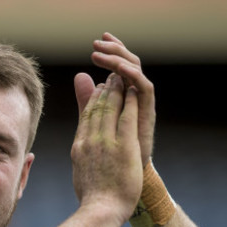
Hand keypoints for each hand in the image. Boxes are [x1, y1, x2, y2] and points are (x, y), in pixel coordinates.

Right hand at [71, 72, 141, 223]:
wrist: (100, 211)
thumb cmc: (92, 200)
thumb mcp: (80, 174)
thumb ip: (79, 157)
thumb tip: (75, 153)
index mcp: (79, 147)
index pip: (85, 118)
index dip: (92, 101)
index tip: (99, 91)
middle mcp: (89, 141)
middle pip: (96, 109)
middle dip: (104, 91)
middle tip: (112, 78)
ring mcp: (105, 142)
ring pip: (110, 109)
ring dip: (116, 91)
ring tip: (122, 79)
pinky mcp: (123, 146)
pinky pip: (127, 117)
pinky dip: (129, 102)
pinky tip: (134, 92)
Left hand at [91, 33, 155, 165]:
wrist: (116, 187)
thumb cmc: (106, 155)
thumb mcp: (91, 122)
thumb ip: (87, 101)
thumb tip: (79, 76)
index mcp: (121, 100)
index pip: (118, 69)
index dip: (111, 53)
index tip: (100, 39)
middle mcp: (134, 100)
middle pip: (128, 67)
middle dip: (115, 51)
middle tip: (101, 39)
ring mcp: (142, 107)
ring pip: (136, 74)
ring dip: (121, 60)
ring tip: (107, 50)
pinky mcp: (147, 115)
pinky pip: (145, 89)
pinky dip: (135, 76)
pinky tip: (121, 69)